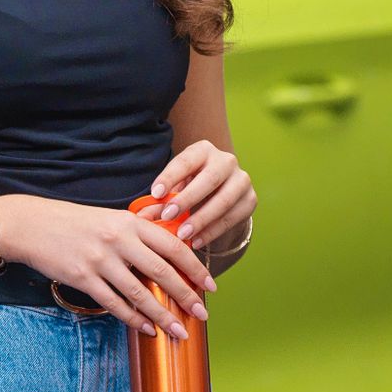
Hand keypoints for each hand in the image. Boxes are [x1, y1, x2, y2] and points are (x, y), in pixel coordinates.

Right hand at [0, 194, 209, 339]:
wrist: (30, 225)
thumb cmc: (72, 222)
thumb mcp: (110, 218)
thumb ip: (138, 231)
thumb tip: (170, 246)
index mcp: (130, 222)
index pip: (173, 246)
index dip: (195, 267)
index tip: (210, 285)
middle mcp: (118, 240)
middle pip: (163, 272)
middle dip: (186, 296)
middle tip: (202, 314)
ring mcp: (100, 260)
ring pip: (140, 294)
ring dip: (163, 316)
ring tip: (178, 331)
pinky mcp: (83, 278)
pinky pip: (114, 304)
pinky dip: (133, 319)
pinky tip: (147, 328)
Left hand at [147, 140, 254, 259]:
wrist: (221, 194)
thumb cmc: (190, 187)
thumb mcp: (175, 189)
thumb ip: (159, 202)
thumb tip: (141, 218)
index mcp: (203, 151)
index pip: (185, 161)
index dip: (170, 177)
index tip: (155, 194)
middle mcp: (225, 161)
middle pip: (208, 179)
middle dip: (187, 199)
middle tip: (168, 217)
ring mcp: (241, 180)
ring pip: (224, 200)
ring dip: (201, 219)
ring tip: (182, 235)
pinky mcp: (250, 200)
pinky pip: (232, 218)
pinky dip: (213, 231)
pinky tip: (197, 241)